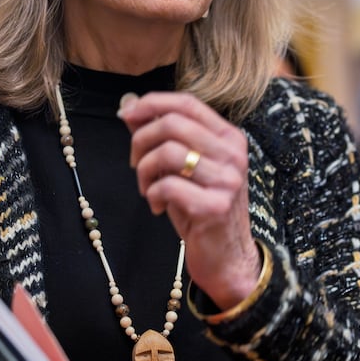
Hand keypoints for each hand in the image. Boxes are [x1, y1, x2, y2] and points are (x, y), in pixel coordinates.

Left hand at [119, 91, 261, 310]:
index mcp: (229, 138)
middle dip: (141, 141)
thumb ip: (162, 137)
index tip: (126, 115)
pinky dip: (154, 194)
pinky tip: (158, 206)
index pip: (187, 103)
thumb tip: (129, 108)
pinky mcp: (215, 206)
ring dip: (145, 171)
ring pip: (168, 153)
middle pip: (173, 124)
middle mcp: (233, 154)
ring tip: (147, 188)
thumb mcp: (183, 168)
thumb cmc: (202, 209)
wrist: (227, 257)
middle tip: (135, 163)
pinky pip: (168, 185)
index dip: (152, 103)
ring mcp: (227, 180)